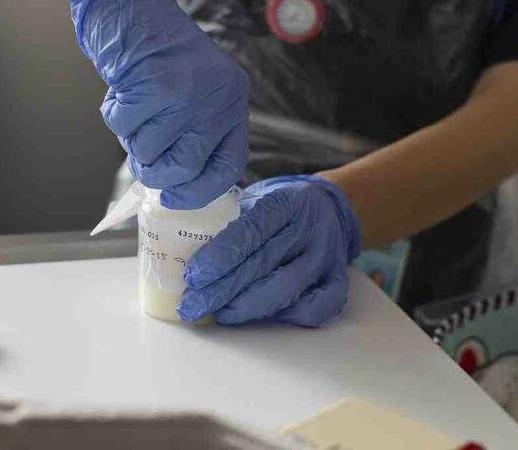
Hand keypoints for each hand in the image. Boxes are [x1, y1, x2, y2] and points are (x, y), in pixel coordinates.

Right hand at [60, 0, 248, 208]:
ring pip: (149, 151)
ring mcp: (187, 91)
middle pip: (186, 167)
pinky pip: (125, 128)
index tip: (176, 198)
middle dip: (157, 172)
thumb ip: (199, 132)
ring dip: (132, 139)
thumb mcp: (199, 90)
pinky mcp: (153, 84)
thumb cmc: (161, 55)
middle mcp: (217, 97)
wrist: (132, 7)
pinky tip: (122, 93)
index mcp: (232, 100)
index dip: (200, 190)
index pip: (229, 165)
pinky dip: (115, 116)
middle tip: (142, 160)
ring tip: (134, 110)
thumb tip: (182, 187)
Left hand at [177, 175, 360, 326]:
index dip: (220, 256)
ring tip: (219, 314)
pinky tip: (262, 316)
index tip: (193, 276)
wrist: (329, 207)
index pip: (249, 231)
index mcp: (284, 202)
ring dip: (247, 307)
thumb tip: (179, 253)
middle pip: (261, 265)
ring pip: (286, 289)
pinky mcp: (338, 279)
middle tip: (191, 306)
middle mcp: (308, 228)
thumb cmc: (277, 210)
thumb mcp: (255, 201)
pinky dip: (288, 317)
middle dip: (221, 290)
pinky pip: (317, 307)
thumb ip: (228, 222)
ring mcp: (326, 255)